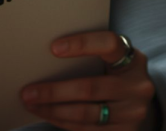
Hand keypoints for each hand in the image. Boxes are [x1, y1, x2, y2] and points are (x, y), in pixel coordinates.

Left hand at [21, 31, 155, 130]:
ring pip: (86, 113)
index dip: (82, 44)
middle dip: (54, 91)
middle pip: (90, 87)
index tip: (53, 48)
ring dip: (53, 110)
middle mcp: (138, 86)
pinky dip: (62, 121)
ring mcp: (133, 112)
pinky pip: (87, 129)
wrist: (137, 101)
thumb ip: (89, 56)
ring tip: (31, 104)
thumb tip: (43, 57)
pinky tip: (47, 114)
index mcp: (133, 58)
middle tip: (28, 92)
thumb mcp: (110, 60)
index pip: (109, 44)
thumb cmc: (113, 73)